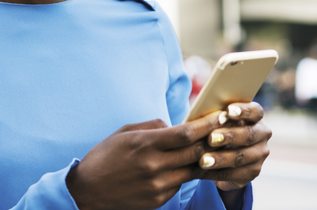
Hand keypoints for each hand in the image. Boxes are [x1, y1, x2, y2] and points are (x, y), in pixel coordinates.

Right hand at [66, 111, 226, 209]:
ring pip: (193, 170)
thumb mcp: (125, 133)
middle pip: (195, 152)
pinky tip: (191, 165)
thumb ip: (153, 127)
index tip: (221, 116)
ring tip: (218, 147)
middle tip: (229, 130)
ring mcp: (157, 186)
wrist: (87, 192)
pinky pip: (180, 184)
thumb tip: (175, 126)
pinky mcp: (158, 200)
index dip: (207, 125)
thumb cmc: (105, 156)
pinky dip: (186, 173)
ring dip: (206, 158)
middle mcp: (154, 166)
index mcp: (145, 144)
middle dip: (215, 140)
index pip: (185, 133)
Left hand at [197, 102, 271, 191]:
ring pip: (241, 157)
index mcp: (255, 117)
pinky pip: (235, 174)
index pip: (255, 111)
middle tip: (211, 138)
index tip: (228, 110)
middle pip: (249, 135)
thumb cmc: (218, 128)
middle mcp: (262, 134)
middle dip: (229, 136)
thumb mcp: (218, 119)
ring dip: (221, 159)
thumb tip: (201, 112)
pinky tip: (203, 171)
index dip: (244, 111)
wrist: (223, 155)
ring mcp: (259, 155)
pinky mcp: (252, 172)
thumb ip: (215, 115)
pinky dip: (217, 172)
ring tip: (204, 160)